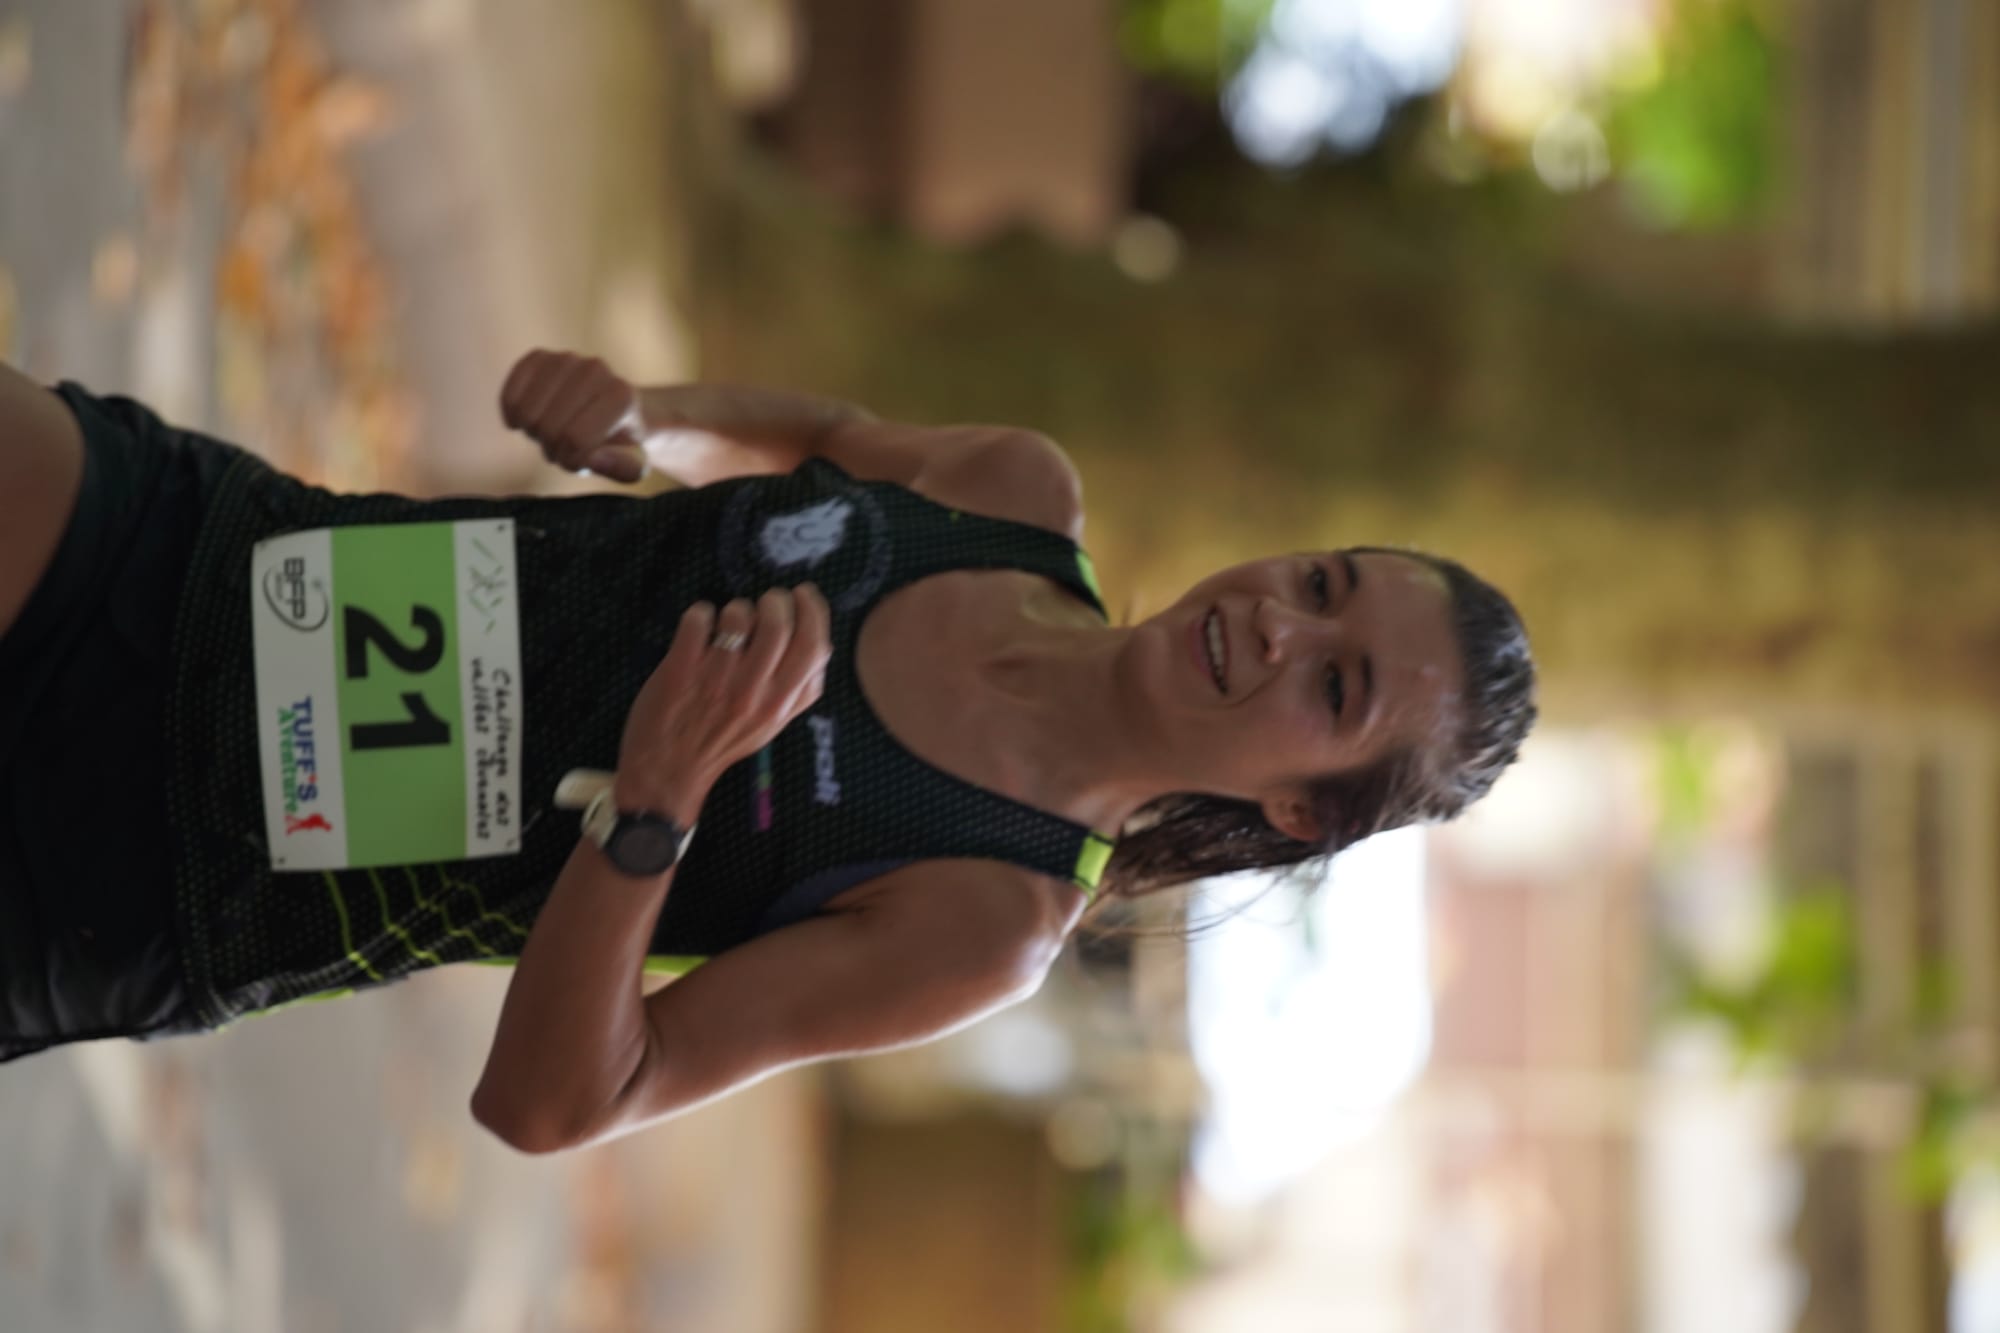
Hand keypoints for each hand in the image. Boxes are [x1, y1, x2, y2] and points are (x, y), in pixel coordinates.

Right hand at [499, 349, 648, 482]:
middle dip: (553, 448)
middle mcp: (595, 370)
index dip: (572, 459)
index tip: (582, 458)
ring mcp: (566, 359)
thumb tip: (591, 458)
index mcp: (621, 395)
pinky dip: (511, 414)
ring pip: (527, 412)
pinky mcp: (539, 357)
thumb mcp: (633, 464)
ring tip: (553, 431)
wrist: (614, 410)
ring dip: (534, 432)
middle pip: (549, 427)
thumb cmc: (620, 441)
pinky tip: (524, 421)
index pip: (576, 439)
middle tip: (567, 446)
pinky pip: (510, 394)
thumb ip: (620, 467)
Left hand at [615, 586, 831, 822]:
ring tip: (730, 619)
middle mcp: (753, 692)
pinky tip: (700, 626)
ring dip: (736, 608)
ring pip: (738, 616)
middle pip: (779, 624)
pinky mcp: (680, 670)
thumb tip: (821, 643)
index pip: (815, 647)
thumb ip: (798, 689)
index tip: (803, 596)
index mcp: (781, 704)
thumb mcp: (773, 724)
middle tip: (767, 602)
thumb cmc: (724, 743)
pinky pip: (698, 620)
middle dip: (776, 601)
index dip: (813, 610)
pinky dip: (700, 613)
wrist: (669, 771)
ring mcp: (716, 680)